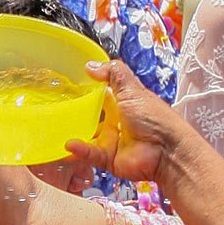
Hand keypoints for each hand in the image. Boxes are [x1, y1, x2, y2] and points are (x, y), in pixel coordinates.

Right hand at [65, 60, 182, 182]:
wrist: (166, 150)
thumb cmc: (156, 119)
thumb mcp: (133, 89)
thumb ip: (113, 74)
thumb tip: (92, 66)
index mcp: (122, 104)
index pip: (100, 96)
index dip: (87, 91)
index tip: (69, 87)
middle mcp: (115, 122)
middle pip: (90, 118)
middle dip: (75, 115)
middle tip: (57, 109)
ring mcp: (111, 141)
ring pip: (86, 137)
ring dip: (73, 134)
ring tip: (58, 130)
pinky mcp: (108, 158)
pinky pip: (90, 154)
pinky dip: (79, 150)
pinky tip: (70, 145)